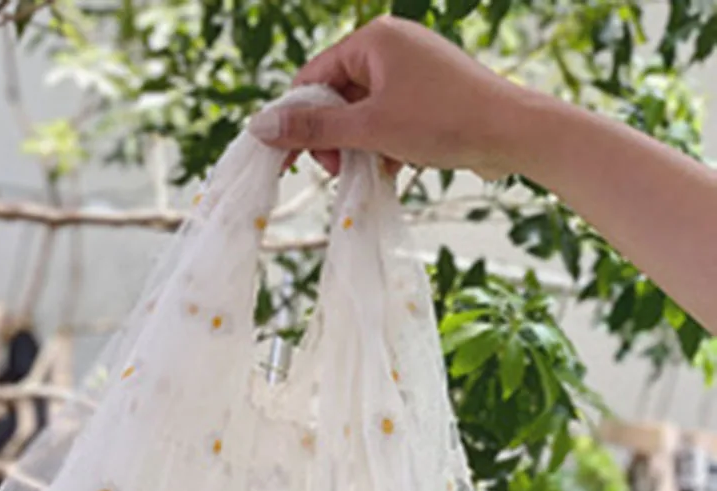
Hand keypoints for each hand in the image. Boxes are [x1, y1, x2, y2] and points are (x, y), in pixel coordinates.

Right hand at [249, 16, 534, 179]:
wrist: (513, 132)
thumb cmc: (442, 122)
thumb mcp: (368, 129)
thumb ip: (313, 129)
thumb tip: (259, 126)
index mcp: (372, 39)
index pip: (311, 78)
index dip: (298, 121)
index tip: (292, 161)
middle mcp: (390, 46)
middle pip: (334, 97)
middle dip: (332, 138)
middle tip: (340, 169)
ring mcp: (410, 70)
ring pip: (361, 113)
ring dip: (357, 147)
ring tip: (371, 169)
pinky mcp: (427, 93)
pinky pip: (386, 118)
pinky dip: (382, 144)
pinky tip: (392, 167)